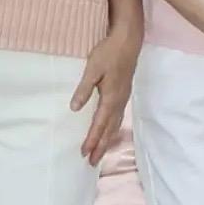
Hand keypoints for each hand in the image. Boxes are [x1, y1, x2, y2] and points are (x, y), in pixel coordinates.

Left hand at [71, 28, 140, 165]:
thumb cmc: (109, 53)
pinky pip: (118, 117)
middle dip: (101, 146)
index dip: (92, 139)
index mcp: (111, 97)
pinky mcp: (124, 93)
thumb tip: (74, 109)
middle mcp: (119, 101)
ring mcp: (123, 97)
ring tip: (101, 152)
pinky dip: (113, 129)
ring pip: (115, 124)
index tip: (84, 153)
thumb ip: (84, 89)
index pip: (100, 124)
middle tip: (93, 163)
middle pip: (110, 129)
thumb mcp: (92, 68)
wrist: (129, 41)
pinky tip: (110, 130)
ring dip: (108, 139)